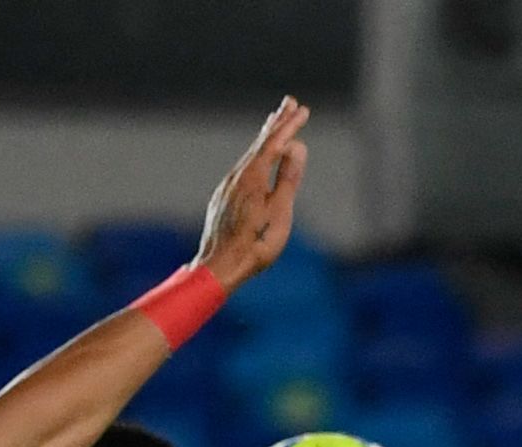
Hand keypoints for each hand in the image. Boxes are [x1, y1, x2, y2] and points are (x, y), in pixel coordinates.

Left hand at [193, 98, 311, 289]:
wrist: (218, 267)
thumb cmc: (254, 245)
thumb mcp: (280, 211)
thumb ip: (288, 178)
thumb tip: (296, 147)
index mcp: (253, 177)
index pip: (274, 143)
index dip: (290, 126)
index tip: (303, 110)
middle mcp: (237, 177)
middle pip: (260, 144)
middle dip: (277, 123)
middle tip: (289, 102)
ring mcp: (227, 188)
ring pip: (249, 155)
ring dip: (265, 138)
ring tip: (274, 123)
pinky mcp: (223, 199)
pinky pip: (242, 168)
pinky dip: (254, 156)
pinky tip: (256, 159)